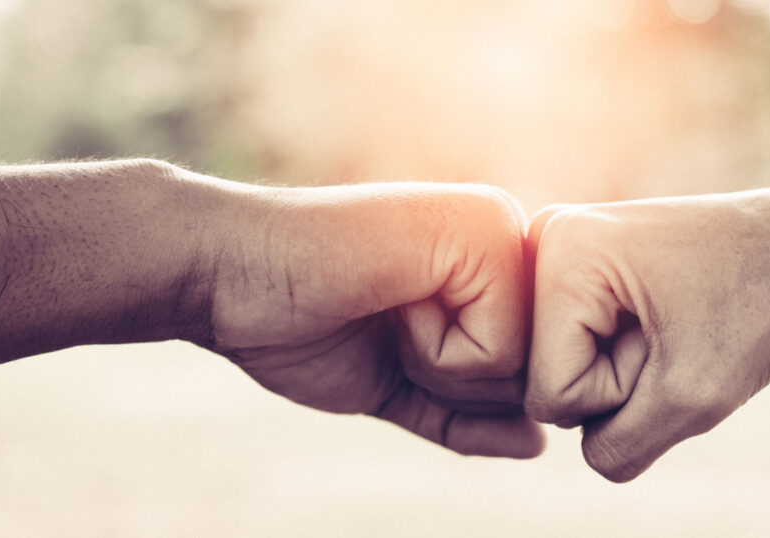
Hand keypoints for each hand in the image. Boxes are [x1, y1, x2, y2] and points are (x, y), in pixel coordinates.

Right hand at [207, 181, 543, 457]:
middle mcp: (507, 238)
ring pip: (520, 366)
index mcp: (492, 267)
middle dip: (450, 381)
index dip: (455, 388)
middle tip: (388, 321)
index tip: (391, 334)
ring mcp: (498, 230)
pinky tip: (391, 301)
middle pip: (531, 373)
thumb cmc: (304, 326)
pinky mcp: (481, 234)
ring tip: (387, 307)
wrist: (232, 276)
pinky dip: (434, 354)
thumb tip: (538, 445)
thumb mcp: (399, 384)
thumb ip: (465, 415)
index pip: (526, 373)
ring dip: (438, 366)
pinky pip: (498, 350)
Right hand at [524, 192, 769, 479]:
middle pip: (550, 379)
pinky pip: (582, 346)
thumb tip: (584, 448)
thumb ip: (617, 449)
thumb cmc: (760, 306)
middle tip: (677, 330)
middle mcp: (546, 239)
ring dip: (627, 368)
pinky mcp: (583, 264)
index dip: (620, 395)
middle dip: (619, 380)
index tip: (672, 339)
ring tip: (674, 320)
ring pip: (566, 367)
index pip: (550, 394)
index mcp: (558, 251)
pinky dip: (627, 352)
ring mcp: (562, 248)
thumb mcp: (691, 400)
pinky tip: (665, 315)